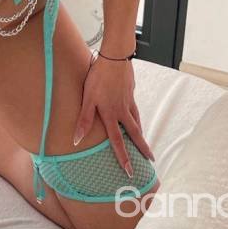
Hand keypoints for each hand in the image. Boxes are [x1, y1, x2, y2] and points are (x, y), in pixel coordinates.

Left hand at [71, 54, 155, 174]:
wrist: (115, 57)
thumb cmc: (98, 76)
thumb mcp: (87, 98)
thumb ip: (84, 119)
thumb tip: (76, 140)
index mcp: (111, 115)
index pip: (118, 141)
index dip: (123, 157)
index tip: (129, 171)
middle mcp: (123, 111)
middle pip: (135, 134)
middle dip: (142, 149)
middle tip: (150, 161)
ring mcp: (129, 102)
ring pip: (137, 122)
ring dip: (141, 135)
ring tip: (143, 143)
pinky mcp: (130, 93)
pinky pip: (135, 110)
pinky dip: (137, 118)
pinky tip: (135, 117)